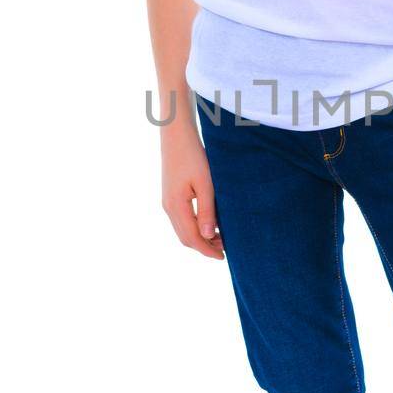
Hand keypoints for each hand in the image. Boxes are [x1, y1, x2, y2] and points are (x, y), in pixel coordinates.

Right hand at [160, 126, 224, 259]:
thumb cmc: (194, 156)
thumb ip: (206, 211)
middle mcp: (168, 207)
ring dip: (200, 237)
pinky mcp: (170, 196)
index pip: (192, 237)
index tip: (223, 257)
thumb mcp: (205, 184)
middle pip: (185, 237)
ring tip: (220, 238)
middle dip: (204, 247)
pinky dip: (195, 227)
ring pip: (183, 229)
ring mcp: (167, 202)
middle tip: (224, 250)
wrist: (176, 136)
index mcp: (176, 206)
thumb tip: (207, 236)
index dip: (207, 250)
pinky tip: (209, 223)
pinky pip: (182, 219)